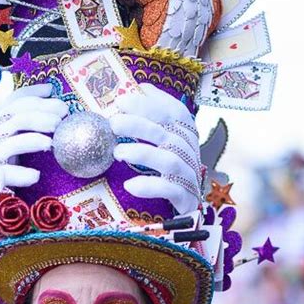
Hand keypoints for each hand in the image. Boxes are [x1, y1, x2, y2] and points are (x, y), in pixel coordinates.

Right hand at [0, 84, 67, 189]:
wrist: (5, 198)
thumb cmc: (24, 164)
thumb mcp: (32, 139)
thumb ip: (41, 123)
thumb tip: (59, 101)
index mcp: (4, 123)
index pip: (13, 101)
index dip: (31, 93)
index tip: (51, 90)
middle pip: (13, 117)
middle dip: (39, 114)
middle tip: (62, 118)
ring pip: (9, 142)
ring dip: (32, 140)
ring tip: (51, 144)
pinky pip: (5, 174)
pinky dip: (20, 174)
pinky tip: (36, 175)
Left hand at [109, 83, 201, 213]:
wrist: (188, 214)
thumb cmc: (171, 174)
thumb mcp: (163, 143)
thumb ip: (153, 119)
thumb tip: (140, 89)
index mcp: (185, 136)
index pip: (175, 113)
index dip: (151, 104)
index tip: (123, 100)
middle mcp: (190, 153)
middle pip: (168, 134)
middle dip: (140, 125)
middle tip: (113, 124)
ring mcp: (189, 176)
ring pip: (170, 160)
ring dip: (142, 153)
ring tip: (117, 153)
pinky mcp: (186, 199)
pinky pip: (170, 190)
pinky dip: (150, 186)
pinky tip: (130, 185)